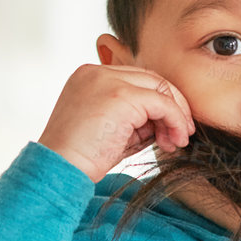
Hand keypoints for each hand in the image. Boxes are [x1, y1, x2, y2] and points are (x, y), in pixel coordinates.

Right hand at [37, 64, 194, 181]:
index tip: (166, 129)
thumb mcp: (111, 130)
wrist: (60, 168)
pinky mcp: (121, 95)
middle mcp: (97, 72)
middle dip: (172, 107)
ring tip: (177, 142)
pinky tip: (174, 140)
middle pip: (150, 79)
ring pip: (159, 88)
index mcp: (90, 77)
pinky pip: (162, 102)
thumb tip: (166, 121)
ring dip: (176, 115)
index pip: (135, 80)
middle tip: (180, 135)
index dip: (157, 103)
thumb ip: (135, 118)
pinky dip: (174, 121)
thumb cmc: (80, 158)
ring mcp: (108, 80)